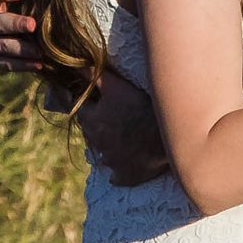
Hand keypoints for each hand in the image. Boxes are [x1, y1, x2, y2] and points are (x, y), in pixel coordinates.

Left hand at [80, 69, 173, 188]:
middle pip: (91, 133)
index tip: (101, 101)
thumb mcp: (116, 86)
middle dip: (98, 125)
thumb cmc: (140, 106)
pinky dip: (120, 170)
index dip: (92, 105)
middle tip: (113, 118)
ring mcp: (111, 162)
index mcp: (93, 122)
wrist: (164, 135)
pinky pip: (117, 176)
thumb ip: (94, 76)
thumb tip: (77, 66)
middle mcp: (98, 144)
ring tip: (123, 138)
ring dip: (109, 147)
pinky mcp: (125, 175)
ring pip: (103, 155)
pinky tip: (128, 161)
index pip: (83, 111)